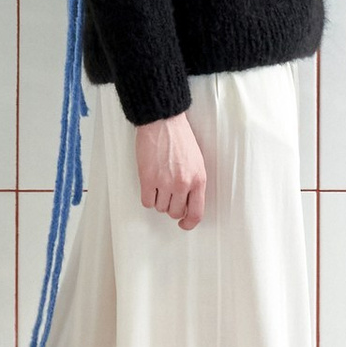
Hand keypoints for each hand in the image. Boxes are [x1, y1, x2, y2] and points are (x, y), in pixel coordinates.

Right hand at [135, 111, 207, 230]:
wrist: (163, 121)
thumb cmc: (180, 138)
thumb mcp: (197, 162)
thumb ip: (194, 184)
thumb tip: (189, 204)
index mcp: (198, 179)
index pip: (196, 213)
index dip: (189, 223)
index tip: (183, 224)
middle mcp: (183, 184)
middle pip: (175, 212)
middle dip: (171, 206)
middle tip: (168, 194)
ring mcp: (165, 182)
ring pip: (160, 208)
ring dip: (158, 199)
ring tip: (159, 182)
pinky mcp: (148, 179)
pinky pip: (147, 202)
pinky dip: (147, 197)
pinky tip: (150, 185)